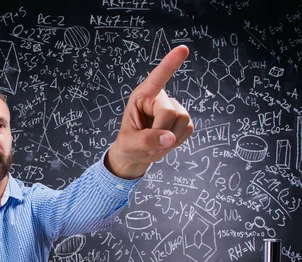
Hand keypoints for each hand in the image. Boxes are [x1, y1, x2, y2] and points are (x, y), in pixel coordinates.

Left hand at [107, 45, 193, 178]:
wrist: (136, 155)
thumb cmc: (129, 144)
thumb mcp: (130, 144)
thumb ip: (146, 140)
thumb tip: (170, 137)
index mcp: (141, 97)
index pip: (157, 78)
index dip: (170, 63)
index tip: (182, 49)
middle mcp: (159, 98)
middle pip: (170, 112)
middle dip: (161, 131)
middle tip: (149, 144)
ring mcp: (174, 107)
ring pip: (183, 120)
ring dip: (170, 138)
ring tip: (156, 142)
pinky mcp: (184, 118)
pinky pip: (189, 128)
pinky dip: (178, 140)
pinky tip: (166, 141)